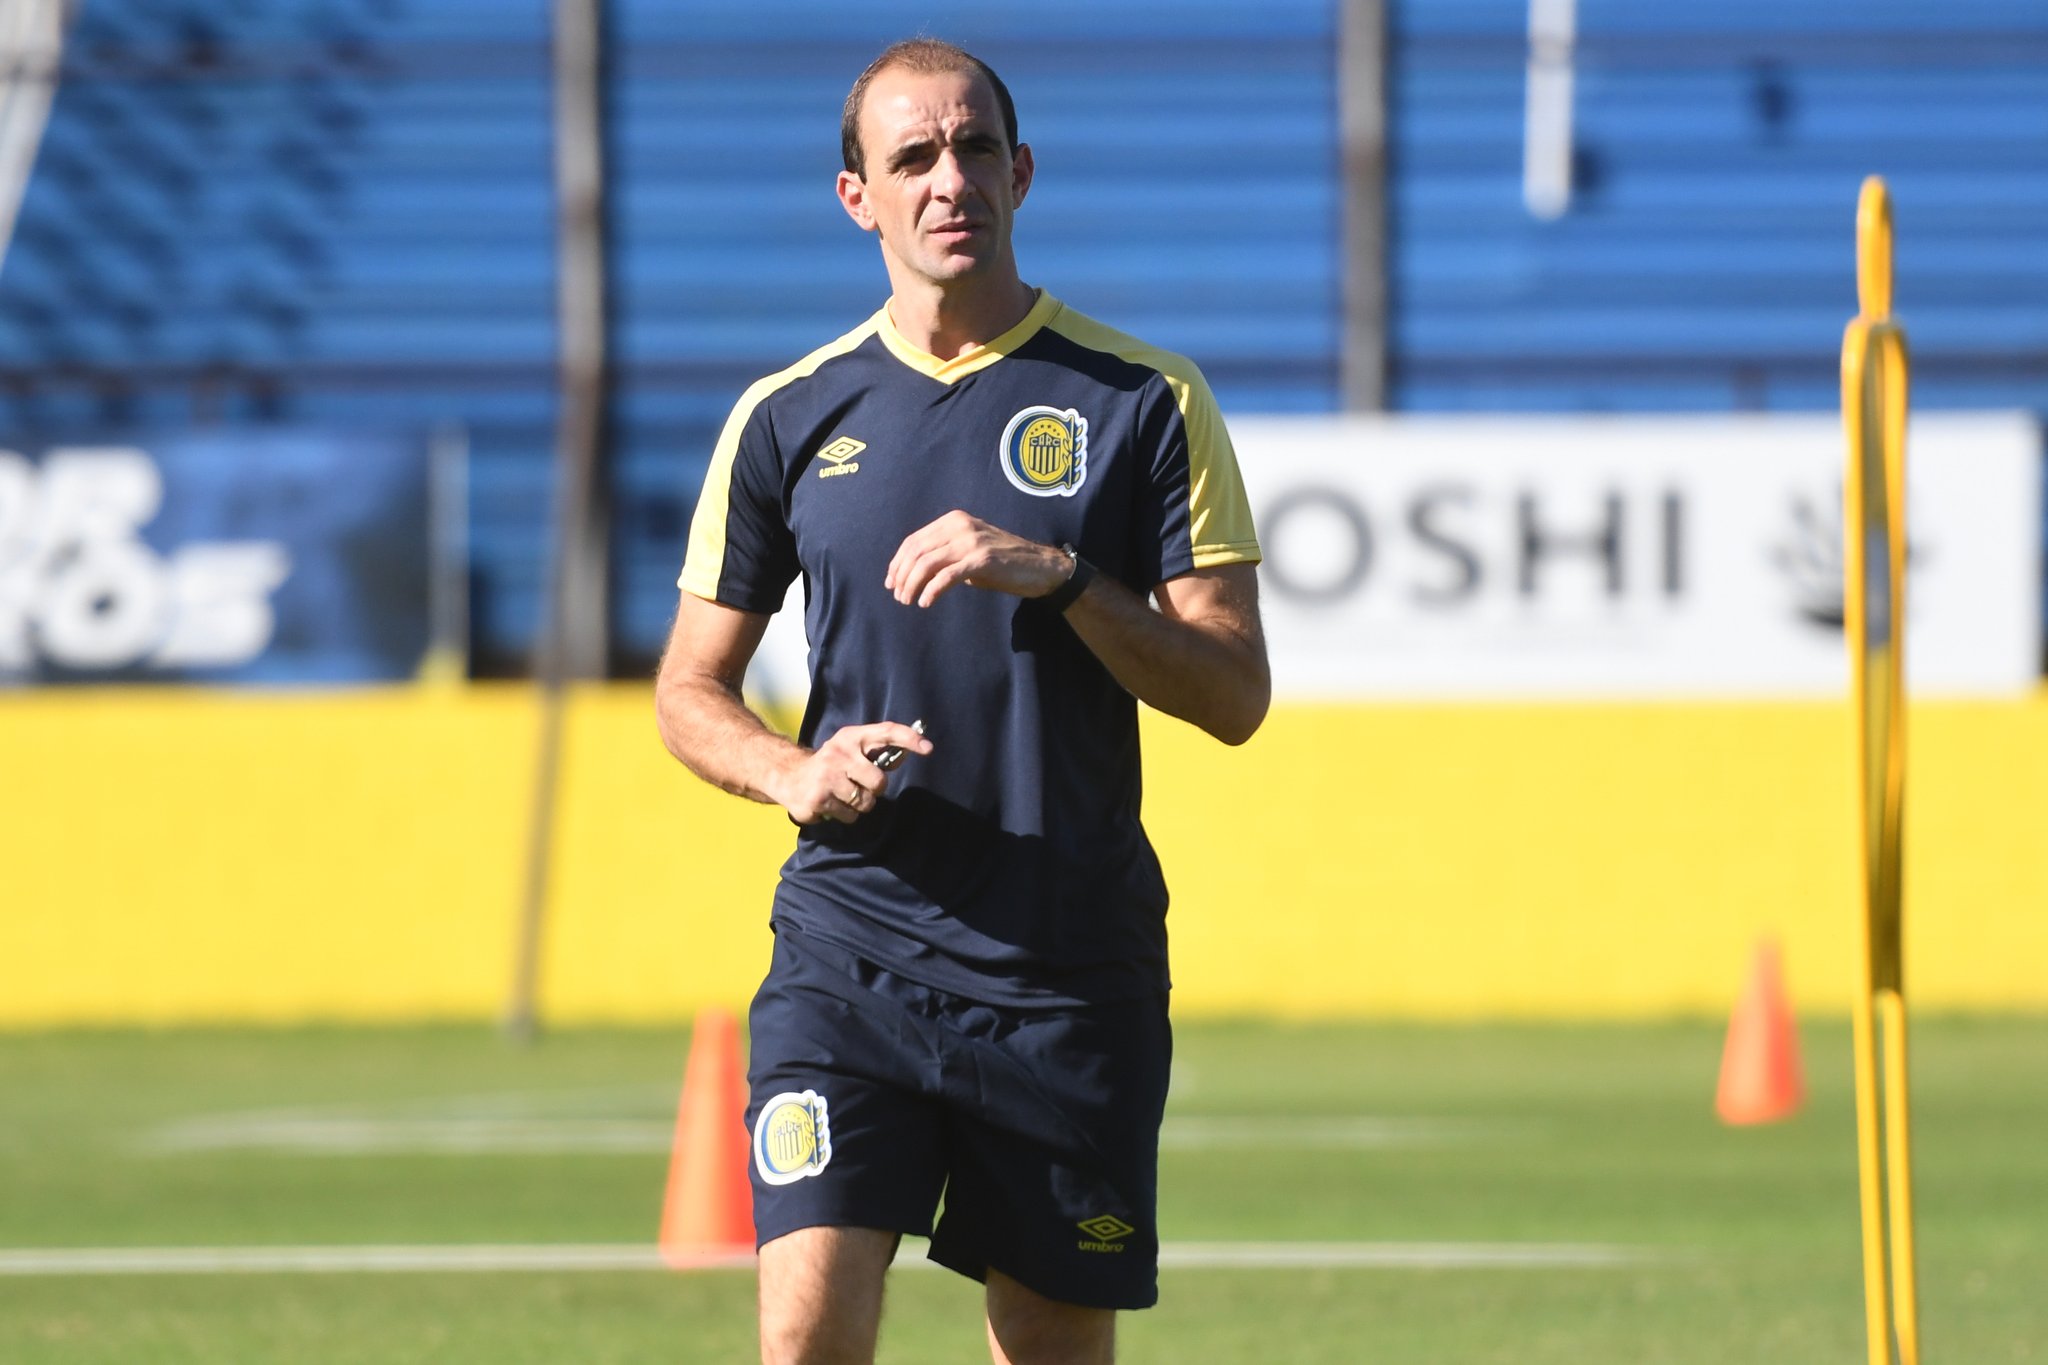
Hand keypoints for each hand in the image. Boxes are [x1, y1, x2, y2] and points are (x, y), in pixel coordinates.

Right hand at [769, 721, 932, 823]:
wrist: (788, 776)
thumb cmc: (830, 764)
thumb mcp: (850, 751)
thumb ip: (876, 753)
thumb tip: (904, 755)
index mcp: (850, 737)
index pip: (885, 731)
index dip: (909, 738)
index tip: (928, 748)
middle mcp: (838, 753)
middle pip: (878, 782)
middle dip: (873, 790)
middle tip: (857, 786)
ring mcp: (826, 776)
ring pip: (865, 803)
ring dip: (857, 805)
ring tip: (841, 795)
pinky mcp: (818, 799)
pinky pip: (849, 816)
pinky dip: (845, 815)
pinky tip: (831, 804)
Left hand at [885, 510, 1070, 607]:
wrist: (1040, 567)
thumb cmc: (1003, 562)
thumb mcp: (969, 551)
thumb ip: (945, 554)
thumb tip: (914, 572)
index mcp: (954, 520)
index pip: (914, 540)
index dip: (897, 562)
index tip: (891, 582)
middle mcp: (960, 525)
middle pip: (916, 551)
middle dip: (902, 575)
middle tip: (898, 596)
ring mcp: (971, 541)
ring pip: (927, 563)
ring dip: (912, 584)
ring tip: (908, 601)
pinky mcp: (982, 559)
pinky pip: (947, 575)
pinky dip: (932, 590)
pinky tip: (926, 602)